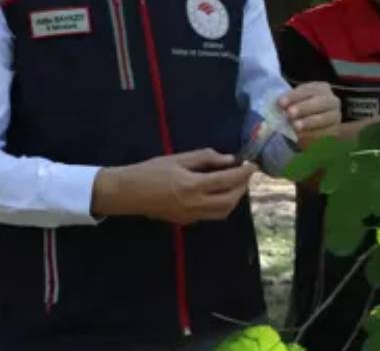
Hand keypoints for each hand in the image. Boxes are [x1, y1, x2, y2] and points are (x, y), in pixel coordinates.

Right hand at [92, 149, 256, 223]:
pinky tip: (219, 193)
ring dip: (234, 199)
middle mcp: (195, 204)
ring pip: (223, 212)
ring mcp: (190, 216)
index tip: (252, 165)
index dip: (243, 173)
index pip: (227, 180)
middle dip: (242, 188)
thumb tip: (229, 159)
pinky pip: (211, 215)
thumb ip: (205, 158)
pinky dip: (221, 205)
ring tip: (236, 184)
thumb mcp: (177, 158)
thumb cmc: (150, 171)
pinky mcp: (186, 221)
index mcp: (192, 185)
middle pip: (230, 201)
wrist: (128, 193)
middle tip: (245, 175)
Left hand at [279, 82, 341, 149]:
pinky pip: (326, 132)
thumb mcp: (297, 101)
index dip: (294, 96)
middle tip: (289, 114)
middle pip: (320, 102)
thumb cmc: (302, 108)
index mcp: (321, 88)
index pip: (308, 89)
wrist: (317, 122)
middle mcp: (331, 100)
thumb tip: (278, 107)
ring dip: (309, 122)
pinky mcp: (336, 130)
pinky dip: (313, 134)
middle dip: (303, 108)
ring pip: (325, 118)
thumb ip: (289, 102)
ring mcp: (335, 116)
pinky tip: (301, 135)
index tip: (280, 103)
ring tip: (295, 126)